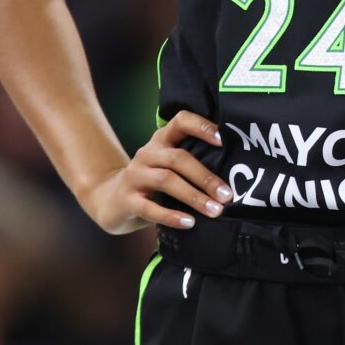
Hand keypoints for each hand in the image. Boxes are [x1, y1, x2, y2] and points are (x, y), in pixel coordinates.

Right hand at [81, 110, 231, 234]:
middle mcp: (147, 153)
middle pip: (178, 158)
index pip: (180, 121)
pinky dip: (171, 216)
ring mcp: (135, 176)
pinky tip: (189, 223)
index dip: (201, 126)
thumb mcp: (168, 167)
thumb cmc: (152, 184)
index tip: (223, 139)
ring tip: (214, 211)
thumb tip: (233, 181)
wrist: (111, 200)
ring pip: (166, 180)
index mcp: (161, 140)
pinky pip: (150, 208)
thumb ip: (191, 165)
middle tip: (227, 195)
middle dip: (205, 177)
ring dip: (193, 196)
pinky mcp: (127, 199)